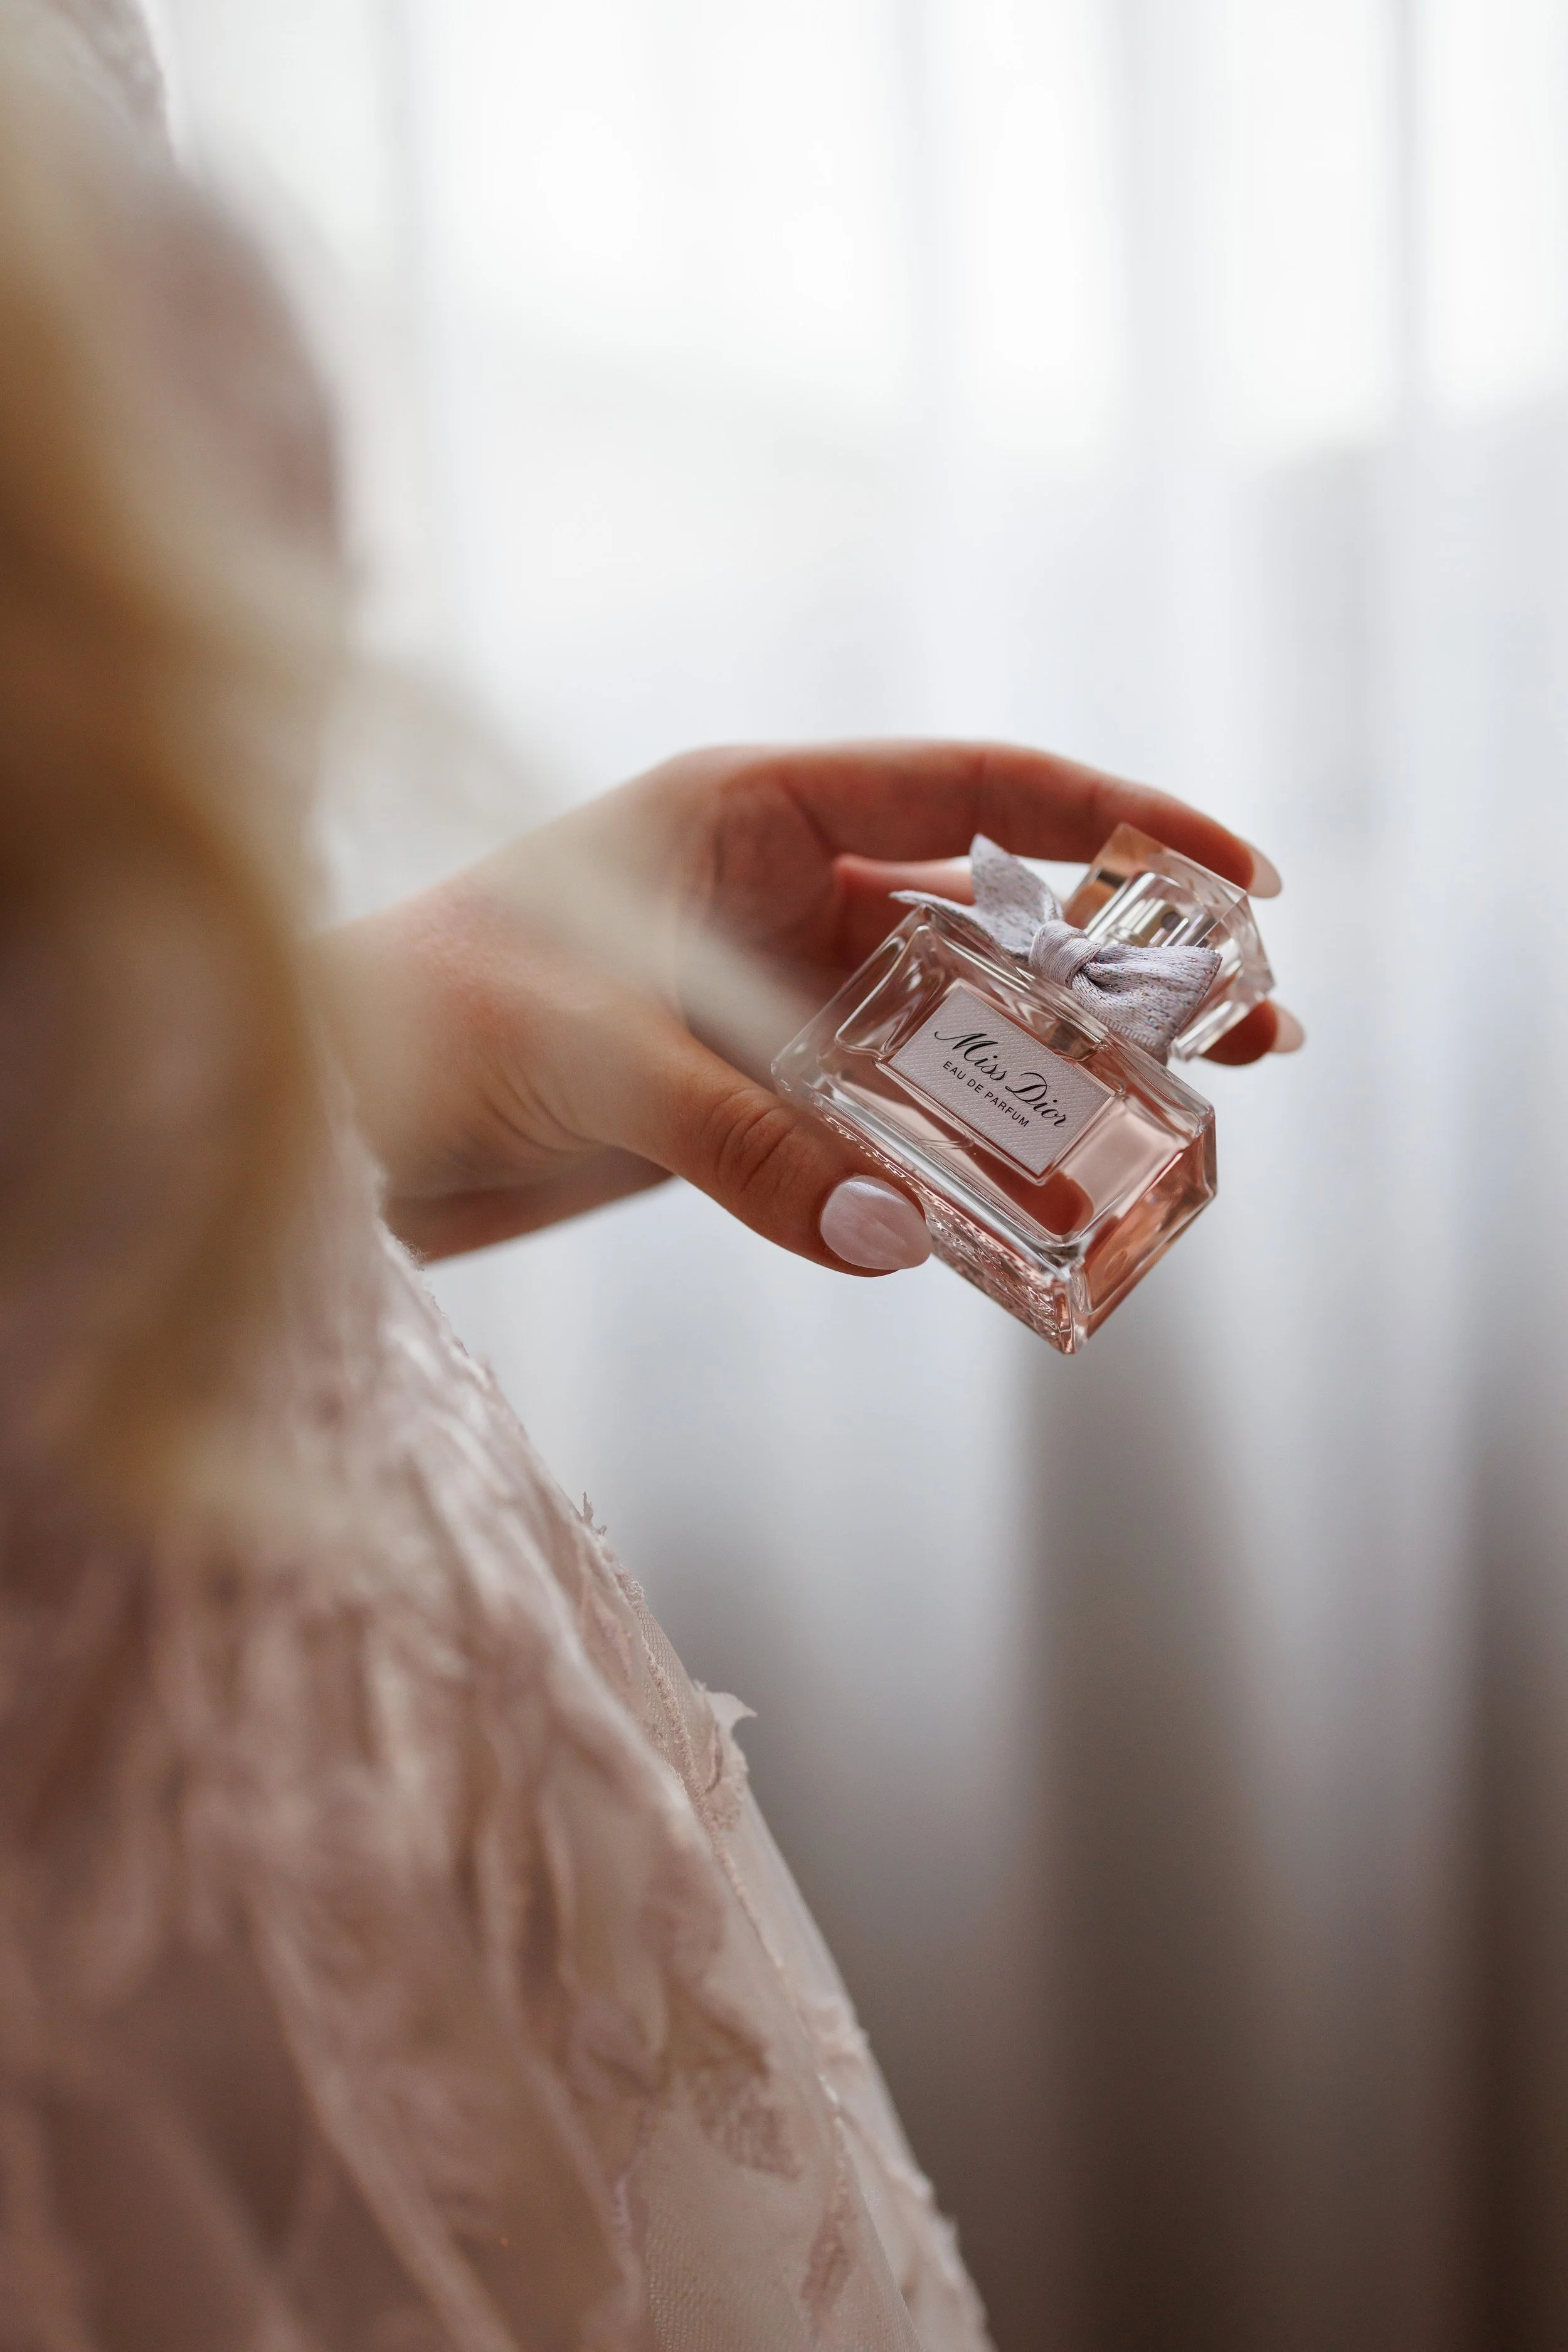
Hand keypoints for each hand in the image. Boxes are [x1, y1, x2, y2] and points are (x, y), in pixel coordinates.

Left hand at [315, 740, 1299, 1267]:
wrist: (315, 1117)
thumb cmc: (420, 1025)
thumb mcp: (593, 1058)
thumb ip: (748, 1138)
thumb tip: (895, 1235)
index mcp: (749, 808)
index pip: (975, 785)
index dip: (1119, 816)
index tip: (1236, 868)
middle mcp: (776, 892)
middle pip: (994, 913)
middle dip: (1125, 963)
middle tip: (1257, 1023)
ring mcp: (771, 998)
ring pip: (952, 1026)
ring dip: (1055, 1069)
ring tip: (1184, 1118)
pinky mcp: (750, 1095)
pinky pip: (888, 1117)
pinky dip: (958, 1153)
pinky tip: (1031, 1195)